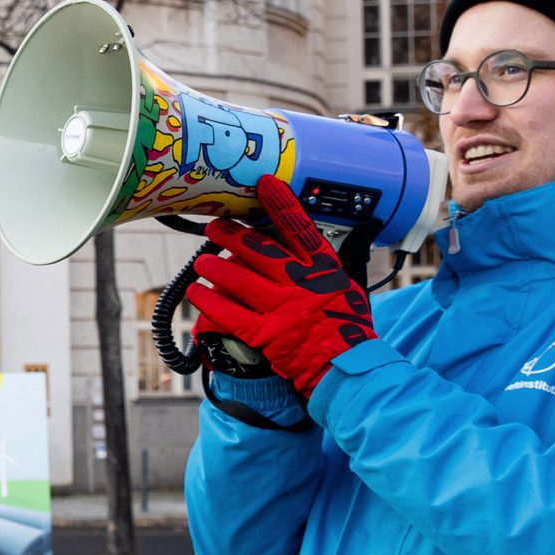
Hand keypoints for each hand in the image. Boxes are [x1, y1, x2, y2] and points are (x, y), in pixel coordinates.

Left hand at [186, 177, 378, 396]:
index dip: (281, 205)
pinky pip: (230, 314)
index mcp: (325, 269)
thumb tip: (358, 227)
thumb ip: (342, 257)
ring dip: (215, 267)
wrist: (348, 369)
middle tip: (214, 226)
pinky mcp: (267, 336)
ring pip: (240, 279)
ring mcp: (283, 310)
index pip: (300, 229)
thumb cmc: (349, 327)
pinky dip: (210, 302)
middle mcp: (302, 284)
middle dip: (233, 235)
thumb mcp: (352, 286)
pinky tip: (196, 292)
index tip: (264, 184)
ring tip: (201, 260)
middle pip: (260, 250)